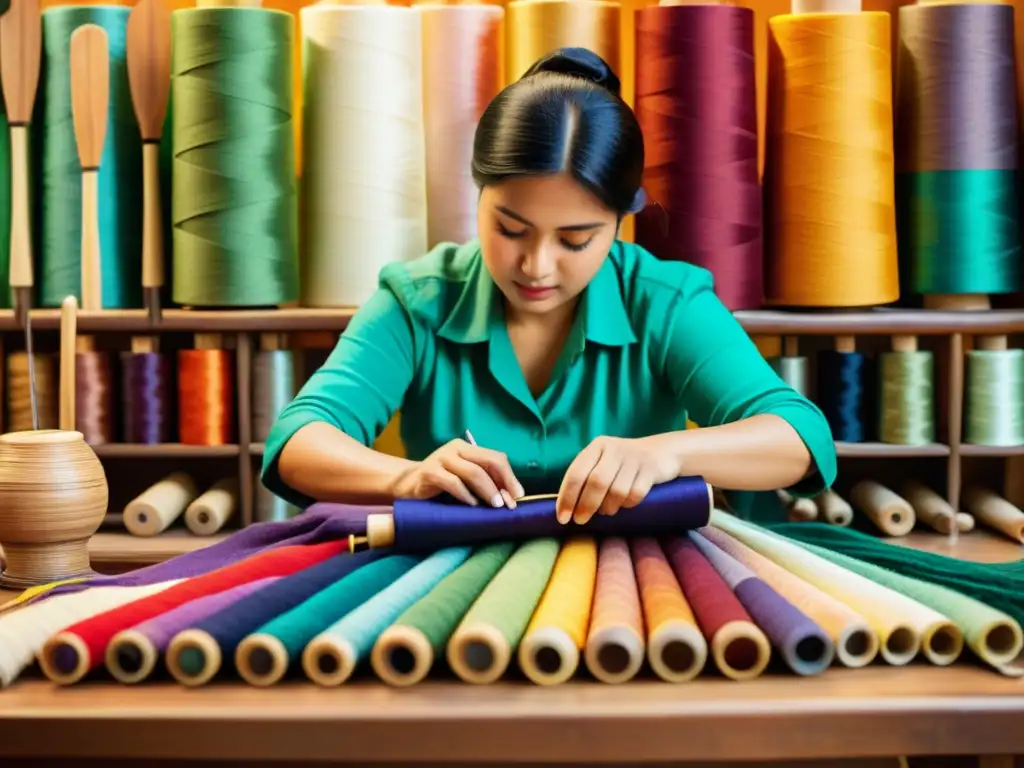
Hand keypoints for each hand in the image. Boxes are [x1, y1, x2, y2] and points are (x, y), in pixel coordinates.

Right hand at [392, 438, 524, 507]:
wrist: (406, 484)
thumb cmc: (441, 484)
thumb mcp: (464, 479)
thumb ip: (484, 481)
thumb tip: (510, 497)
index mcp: (467, 448)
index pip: (496, 457)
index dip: (510, 476)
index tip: (518, 496)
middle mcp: (456, 448)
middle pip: (488, 461)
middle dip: (503, 483)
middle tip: (508, 503)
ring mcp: (441, 458)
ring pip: (473, 472)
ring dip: (488, 490)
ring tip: (495, 506)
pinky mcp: (429, 472)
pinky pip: (453, 483)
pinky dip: (466, 495)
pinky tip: (472, 505)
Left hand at [556, 435, 680, 524]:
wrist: (662, 451)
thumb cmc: (623, 463)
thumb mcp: (603, 462)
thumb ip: (586, 477)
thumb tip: (567, 508)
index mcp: (597, 446)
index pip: (576, 473)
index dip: (567, 497)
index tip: (562, 518)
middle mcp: (614, 449)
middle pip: (596, 482)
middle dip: (585, 505)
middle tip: (580, 520)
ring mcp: (634, 458)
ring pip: (616, 491)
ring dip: (608, 507)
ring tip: (605, 511)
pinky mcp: (651, 469)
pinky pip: (635, 494)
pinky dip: (627, 504)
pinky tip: (624, 504)